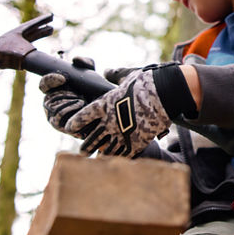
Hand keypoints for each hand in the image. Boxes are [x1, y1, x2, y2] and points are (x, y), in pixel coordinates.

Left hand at [39, 67, 170, 156]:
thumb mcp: (126, 76)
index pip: (84, 116)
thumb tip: (107, 71)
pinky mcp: (136, 142)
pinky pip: (123, 154)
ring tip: (97, 160)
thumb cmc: (145, 82)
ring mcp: (122, 133)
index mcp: (105, 104)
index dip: (76, 123)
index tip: (69, 127)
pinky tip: (115, 162)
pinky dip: (119, 158)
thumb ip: (115, 76)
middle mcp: (110, 121)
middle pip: (92, 138)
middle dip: (86, 146)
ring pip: (106, 150)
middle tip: (82, 151)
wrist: (164, 93)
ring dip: (100, 155)